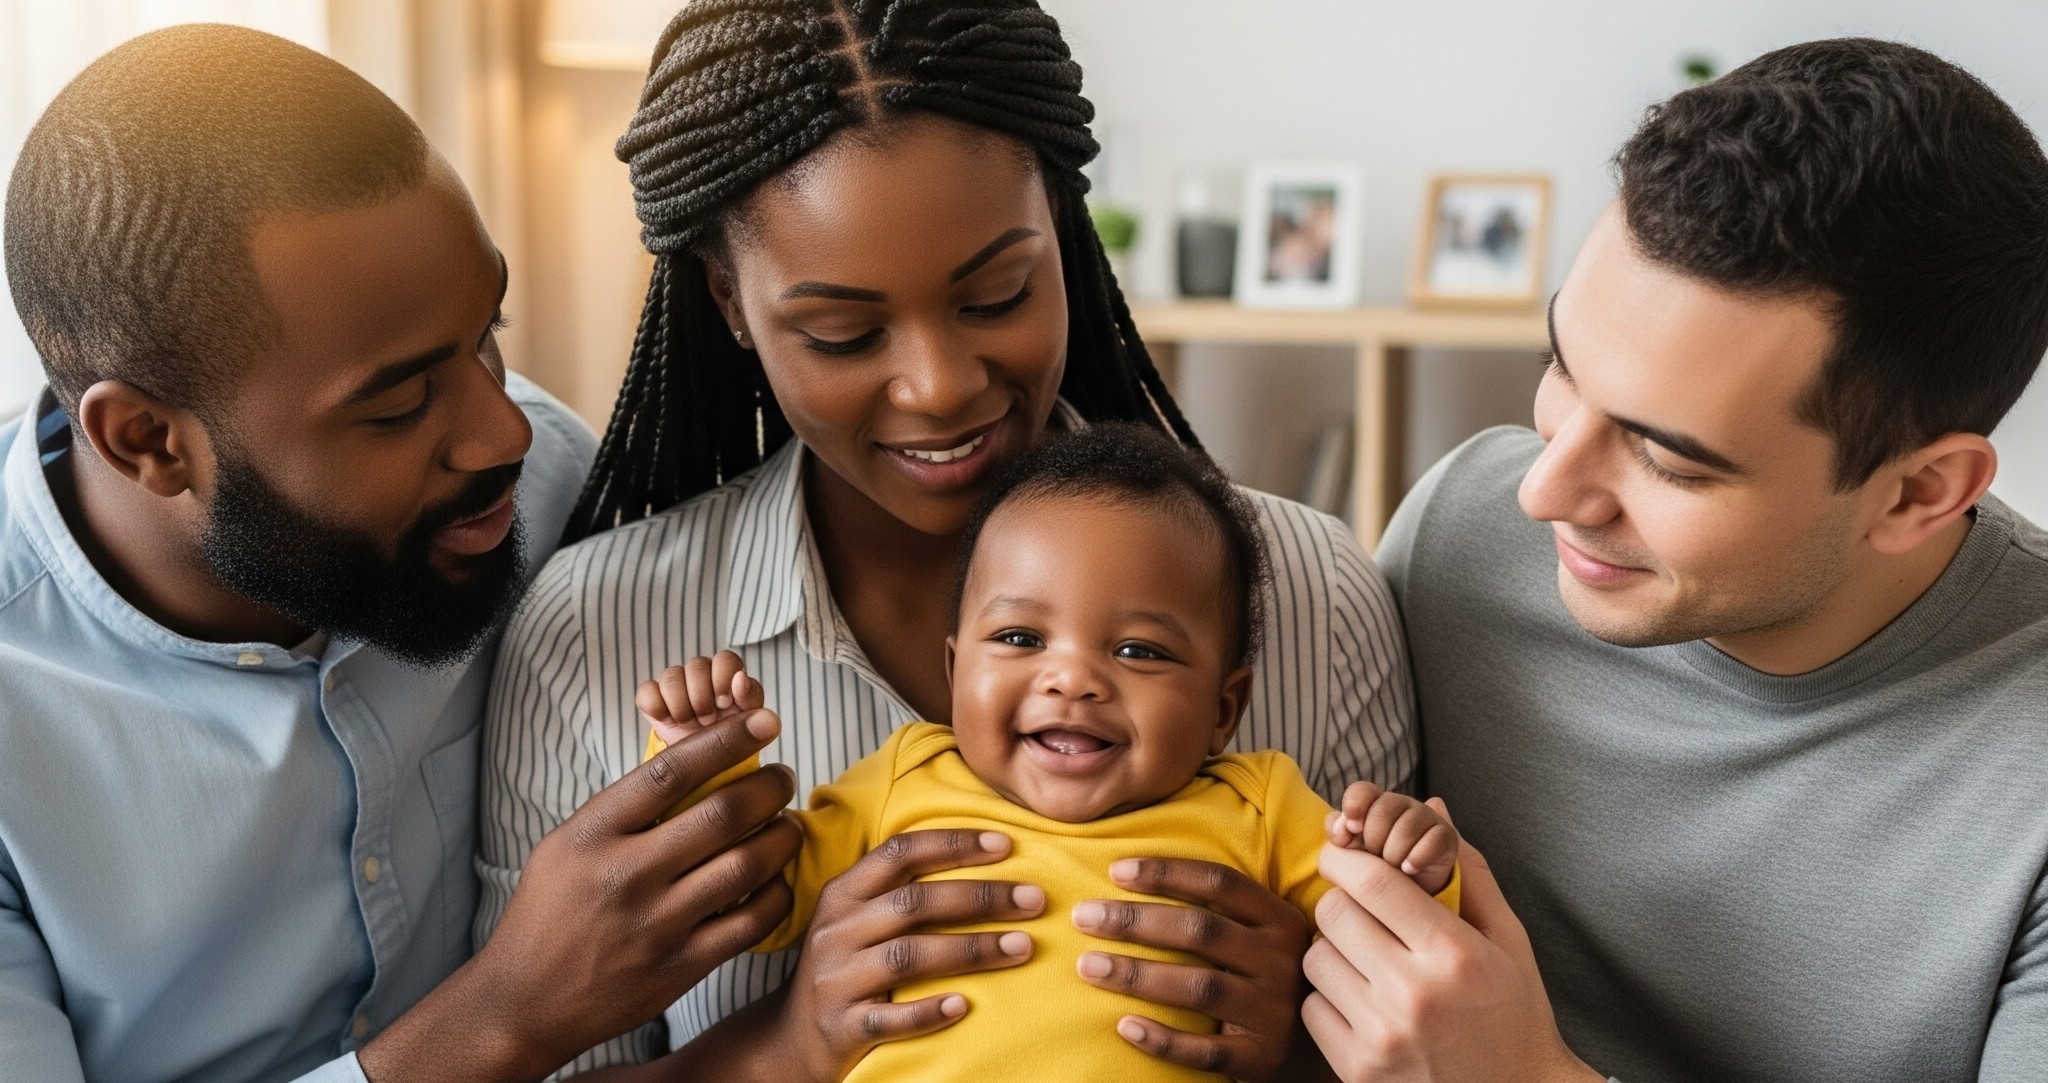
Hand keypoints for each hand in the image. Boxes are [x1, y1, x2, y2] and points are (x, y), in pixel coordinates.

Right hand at [360, 708, 801, 1082]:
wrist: (524, 1002)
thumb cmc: (547, 915)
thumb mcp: (566, 846)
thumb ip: (624, 810)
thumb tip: (695, 766)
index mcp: (594, 834)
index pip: (672, 770)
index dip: (727, 740)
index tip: (764, 723)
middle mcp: (627, 874)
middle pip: (722, 814)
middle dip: (770, 787)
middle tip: (784, 777)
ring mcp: (657, 923)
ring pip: (747, 865)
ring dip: (782, 837)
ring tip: (788, 825)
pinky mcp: (681, 966)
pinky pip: (751, 922)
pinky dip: (776, 894)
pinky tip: (777, 880)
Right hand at [637, 649, 762, 746]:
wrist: (703, 765)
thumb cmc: (731, 737)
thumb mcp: (748, 720)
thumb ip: (749, 697)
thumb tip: (742, 678)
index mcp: (727, 675)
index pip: (725, 658)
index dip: (723, 678)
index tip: (724, 703)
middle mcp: (701, 675)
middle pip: (697, 665)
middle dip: (702, 698)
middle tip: (708, 720)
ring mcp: (675, 684)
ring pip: (671, 676)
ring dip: (681, 706)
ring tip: (690, 723)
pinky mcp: (652, 697)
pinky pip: (647, 691)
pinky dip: (657, 707)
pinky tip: (669, 721)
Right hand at [775, 830, 1047, 1081]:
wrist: (791, 1039)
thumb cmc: (844, 968)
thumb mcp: (856, 919)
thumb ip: (898, 889)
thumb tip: (985, 857)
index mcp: (842, 894)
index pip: (898, 853)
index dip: (952, 844)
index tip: (1006, 845)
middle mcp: (836, 931)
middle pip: (914, 903)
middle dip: (980, 897)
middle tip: (1034, 899)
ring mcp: (837, 980)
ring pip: (908, 957)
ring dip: (971, 949)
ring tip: (1022, 947)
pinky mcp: (843, 1027)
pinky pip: (890, 1018)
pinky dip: (927, 1011)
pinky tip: (964, 1006)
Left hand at [1071, 857, 1312, 1081]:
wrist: (1315, 1045)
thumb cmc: (1263, 975)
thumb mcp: (1258, 933)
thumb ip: (1218, 907)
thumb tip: (1128, 871)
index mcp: (1279, 919)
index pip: (1220, 883)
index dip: (1166, 872)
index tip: (1114, 871)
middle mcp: (1281, 961)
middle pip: (1201, 931)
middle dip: (1135, 921)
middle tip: (1084, 916)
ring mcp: (1274, 1011)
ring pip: (1200, 987)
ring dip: (1137, 975)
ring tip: (1087, 966)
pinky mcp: (1262, 1057)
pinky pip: (1206, 1051)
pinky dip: (1164, 1040)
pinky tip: (1124, 1027)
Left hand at [1302, 799, 1600, 1082]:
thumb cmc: (1515, 1015)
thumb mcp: (1508, 940)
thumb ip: (1469, 871)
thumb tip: (1434, 807)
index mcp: (1454, 953)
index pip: (1374, 881)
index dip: (1347, 858)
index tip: (1344, 856)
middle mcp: (1414, 993)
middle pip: (1334, 913)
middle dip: (1343, 903)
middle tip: (1364, 916)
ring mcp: (1382, 1035)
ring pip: (1315, 958)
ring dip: (1334, 953)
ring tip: (1368, 964)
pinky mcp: (1358, 1069)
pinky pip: (1312, 1008)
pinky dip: (1329, 1000)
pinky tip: (1363, 1005)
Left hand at [1325, 783, 1459, 894]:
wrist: (1410, 890)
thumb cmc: (1375, 865)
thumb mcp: (1351, 850)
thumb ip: (1338, 832)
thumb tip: (1342, 826)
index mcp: (1375, 802)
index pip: (1362, 790)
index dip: (1354, 806)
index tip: (1352, 829)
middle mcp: (1402, 804)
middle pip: (1382, 810)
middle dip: (1374, 840)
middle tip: (1377, 855)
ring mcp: (1426, 817)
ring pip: (1406, 828)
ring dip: (1393, 854)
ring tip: (1393, 866)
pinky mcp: (1446, 835)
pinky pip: (1431, 841)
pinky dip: (1416, 859)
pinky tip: (1409, 869)